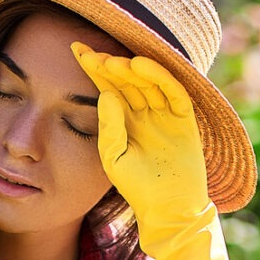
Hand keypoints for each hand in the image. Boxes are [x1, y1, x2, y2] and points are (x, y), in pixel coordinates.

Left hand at [71, 44, 235, 259]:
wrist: (169, 210)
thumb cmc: (138, 188)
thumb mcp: (113, 157)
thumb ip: (108, 128)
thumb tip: (105, 93)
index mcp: (125, 119)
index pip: (108, 86)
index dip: (93, 67)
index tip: (74, 48)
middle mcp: (145, 111)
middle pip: (127, 79)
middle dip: (109, 64)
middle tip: (92, 53)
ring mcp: (166, 114)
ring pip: (149, 81)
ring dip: (131, 68)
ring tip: (113, 61)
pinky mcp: (185, 119)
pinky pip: (173, 91)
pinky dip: (159, 76)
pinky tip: (140, 65)